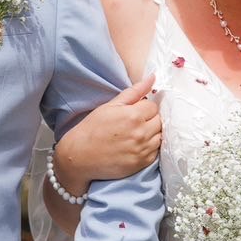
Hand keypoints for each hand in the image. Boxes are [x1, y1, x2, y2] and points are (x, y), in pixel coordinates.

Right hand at [54, 74, 162, 194]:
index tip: (135, 112)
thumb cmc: (92, 129)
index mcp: (133, 115)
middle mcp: (140, 133)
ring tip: (135, 135)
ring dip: (152, 134)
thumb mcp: (110, 106)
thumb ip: (134, 92)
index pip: (154, 107)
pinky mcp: (142, 163)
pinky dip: (149, 148)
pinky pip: (156, 152)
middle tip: (135, 124)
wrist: (80, 157)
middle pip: (160, 121)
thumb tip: (152, 78)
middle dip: (150, 120)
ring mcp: (142, 150)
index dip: (145, 108)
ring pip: (160, 136)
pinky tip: (136, 146)